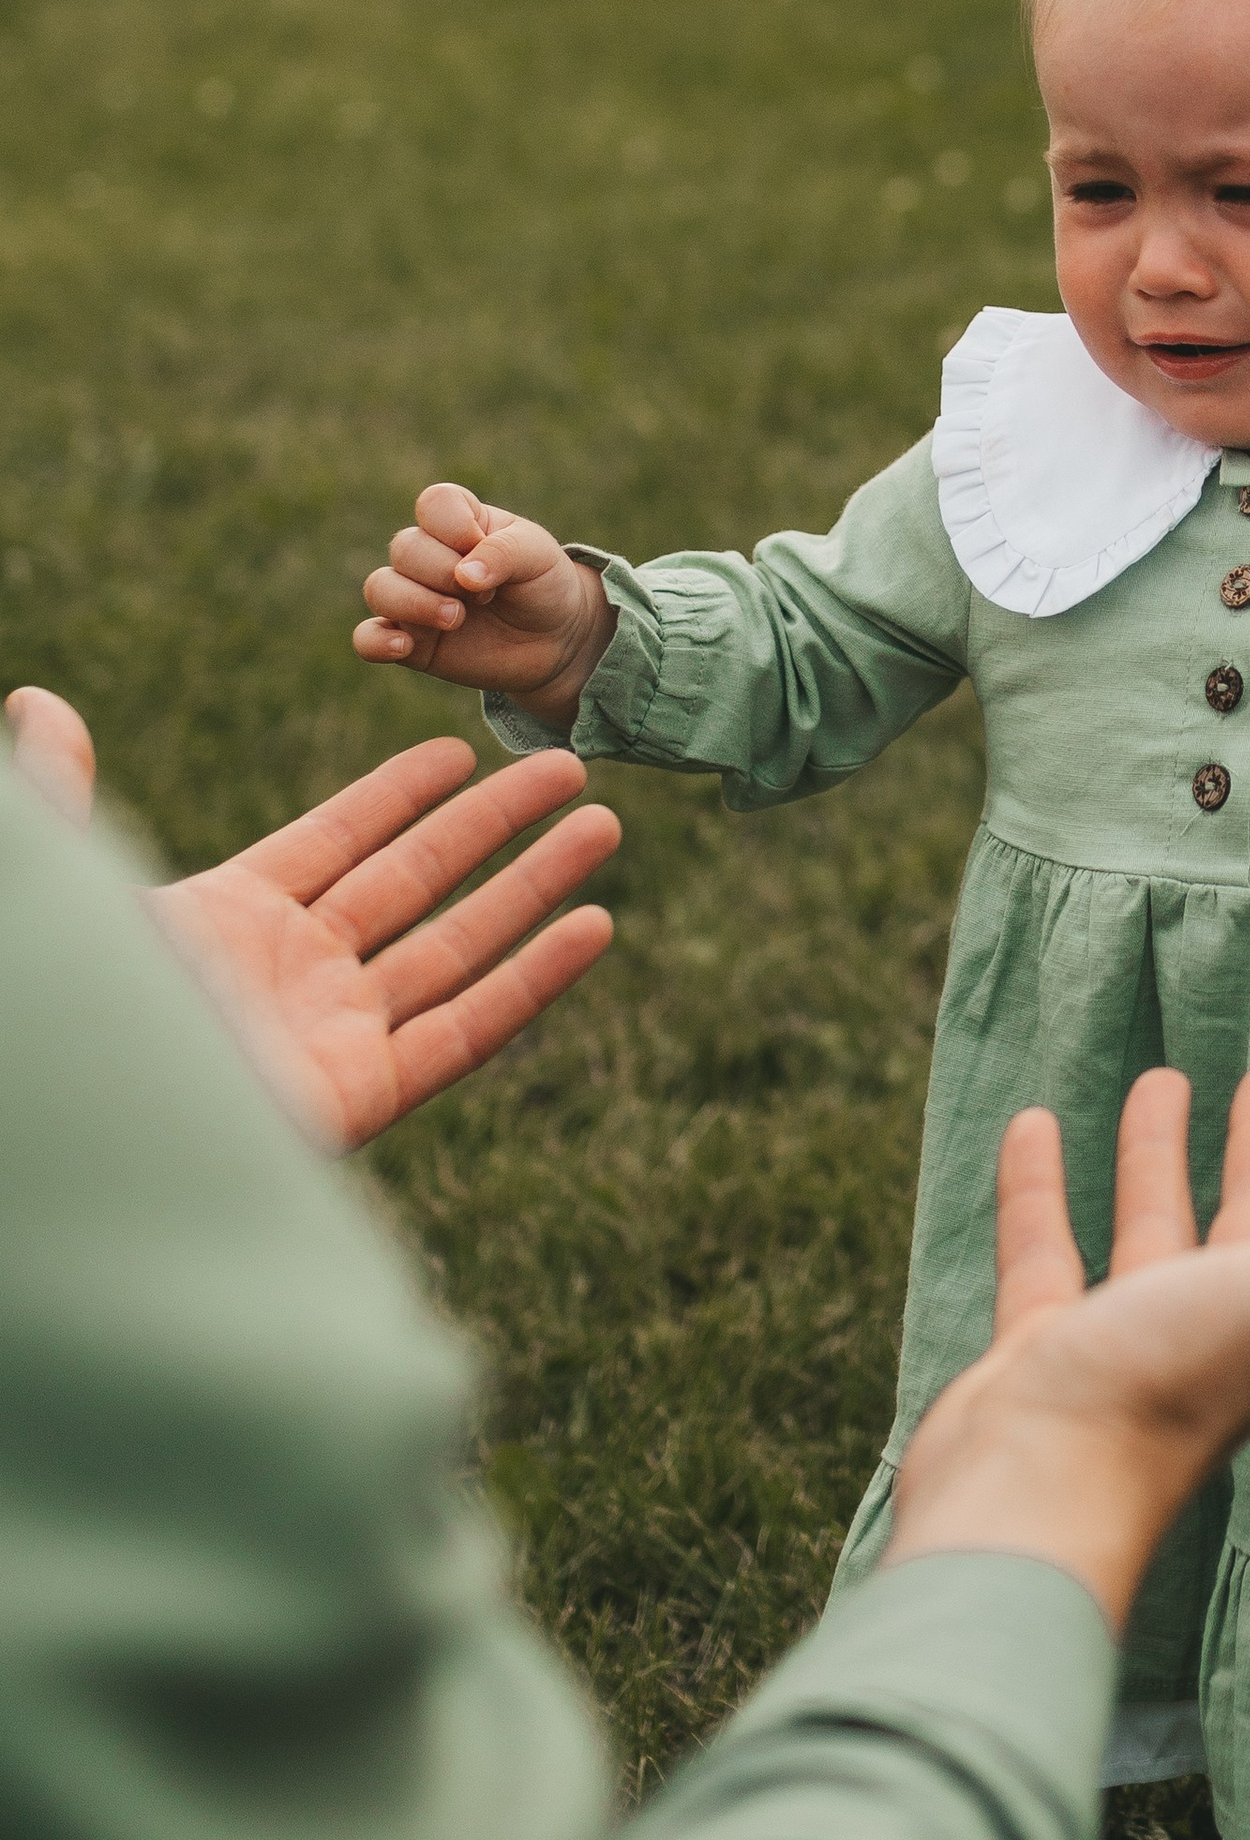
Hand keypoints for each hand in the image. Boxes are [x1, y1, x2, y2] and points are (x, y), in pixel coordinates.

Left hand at [7, 688, 618, 1148]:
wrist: (74, 1139)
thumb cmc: (56, 1012)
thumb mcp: (59, 890)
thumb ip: (56, 798)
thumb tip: (34, 700)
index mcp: (228, 918)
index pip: (337, 839)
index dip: (399, 794)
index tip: (462, 749)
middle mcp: (295, 972)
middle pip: (418, 881)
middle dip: (495, 823)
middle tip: (568, 768)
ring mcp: (335, 1033)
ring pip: (459, 944)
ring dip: (534, 886)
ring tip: (603, 825)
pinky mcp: (364, 1095)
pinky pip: (467, 1030)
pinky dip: (533, 980)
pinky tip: (591, 927)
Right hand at [354, 483, 614, 726]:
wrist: (556, 640)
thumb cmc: (544, 585)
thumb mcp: (538, 557)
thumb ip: (504, 553)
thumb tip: (463, 575)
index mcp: (460, 521)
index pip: (433, 503)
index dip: (456, 526)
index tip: (484, 546)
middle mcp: (429, 556)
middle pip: (405, 547)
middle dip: (444, 571)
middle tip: (486, 595)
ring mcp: (415, 598)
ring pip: (379, 588)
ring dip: (414, 603)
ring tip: (456, 619)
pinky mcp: (411, 642)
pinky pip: (367, 638)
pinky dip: (376, 641)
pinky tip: (404, 646)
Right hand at [887, 1066, 1249, 1631]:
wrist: (1030, 1505)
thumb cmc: (1171, 1392)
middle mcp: (1222, 1325)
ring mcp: (1133, 1341)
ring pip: (1156, 1227)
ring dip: (1161, 1157)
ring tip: (1161, 1080)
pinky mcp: (1048, 1349)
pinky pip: (1050, 1251)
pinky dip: (1046, 1189)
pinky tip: (1034, 1125)